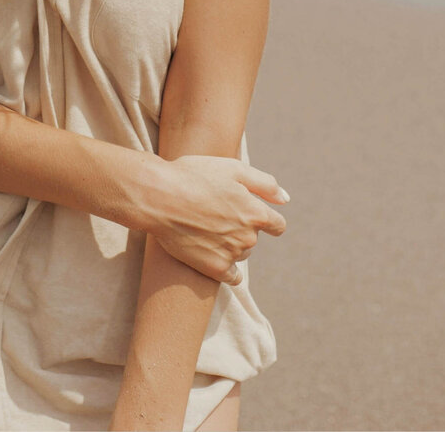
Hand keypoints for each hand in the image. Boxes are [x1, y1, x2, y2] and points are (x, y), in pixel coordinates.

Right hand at [143, 155, 288, 282]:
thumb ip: (265, 184)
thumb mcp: (233, 168)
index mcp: (256, 212)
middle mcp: (249, 237)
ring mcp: (232, 255)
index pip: (277, 225)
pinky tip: (211, 254)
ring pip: (241, 253)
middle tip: (215, 211)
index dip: (266, 218)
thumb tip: (285, 200)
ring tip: (205, 227)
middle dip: (241, 226)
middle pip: (254, 237)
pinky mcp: (214, 269)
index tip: (249, 213)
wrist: (159, 197)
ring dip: (231, 244)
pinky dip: (225, 267)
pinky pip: (232, 276)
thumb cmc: (194, 176)